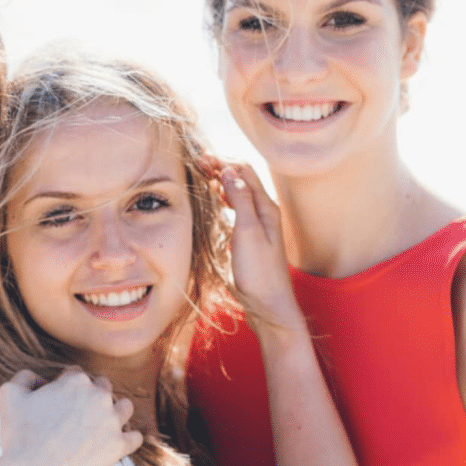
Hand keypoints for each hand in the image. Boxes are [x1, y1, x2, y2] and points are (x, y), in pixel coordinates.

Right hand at [0, 369, 142, 465]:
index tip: (57, 403)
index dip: (65, 387)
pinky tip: (115, 444)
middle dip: (91, 398)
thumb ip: (23, 377)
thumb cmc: (19, 436)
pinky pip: (135, 438)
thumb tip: (38, 378)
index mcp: (76, 381)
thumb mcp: (8, 395)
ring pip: (124, 408)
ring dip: (114, 413)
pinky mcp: (119, 446)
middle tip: (77, 416)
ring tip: (100, 427)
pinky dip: (128, 440)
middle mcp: (99, 396)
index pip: (77, 375)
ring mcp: (112, 421)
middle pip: (103, 388)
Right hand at [218, 163, 305, 335]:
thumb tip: (230, 171)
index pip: (245, 170)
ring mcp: (258, 223)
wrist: (268, 306)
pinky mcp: (250, 236)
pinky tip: (215, 198)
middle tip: (197, 164)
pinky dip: (224, 196)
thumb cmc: (259, 273)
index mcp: (265, 207)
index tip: (201, 160)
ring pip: (239, 191)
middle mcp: (264, 211)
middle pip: (243, 178)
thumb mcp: (248, 233)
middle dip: (221, 166)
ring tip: (202, 175)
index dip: (223, 161)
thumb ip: (241, 200)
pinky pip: (237, 206)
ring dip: (222, 180)